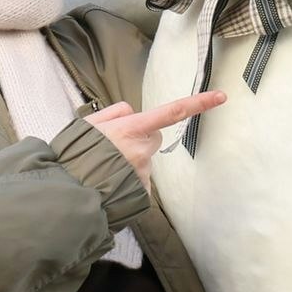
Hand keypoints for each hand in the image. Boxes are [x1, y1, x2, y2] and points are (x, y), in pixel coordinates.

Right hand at [85, 94, 226, 178]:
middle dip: (140, 137)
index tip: (221, 97)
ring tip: (105, 168)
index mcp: (130, 128)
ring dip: (130, 160)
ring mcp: (144, 172)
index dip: (198, 104)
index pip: (171, 112)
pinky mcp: (142, 190)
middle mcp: (142, 149)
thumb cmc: (75, 158)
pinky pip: (139, 178)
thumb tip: (130, 113)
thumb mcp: (86, 125)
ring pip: (144, 158)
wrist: (71, 195)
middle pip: (153, 136)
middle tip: (112, 146)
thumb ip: (112, 113)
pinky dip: (128, 179)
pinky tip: (110, 182)